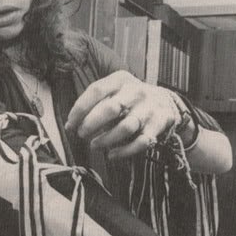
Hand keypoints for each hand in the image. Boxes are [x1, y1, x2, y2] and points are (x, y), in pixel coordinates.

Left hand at [65, 70, 180, 158]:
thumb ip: (95, 103)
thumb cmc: (129, 99)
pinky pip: (140, 142)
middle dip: (91, 124)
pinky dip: (124, 152)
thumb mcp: (115, 90)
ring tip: (94, 146)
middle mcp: (136, 92)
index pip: (96, 90)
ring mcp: (149, 109)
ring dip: (106, 140)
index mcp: (121, 79)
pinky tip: (111, 155)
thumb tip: (71, 125)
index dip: (80, 109)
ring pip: (125, 127)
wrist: (165, 102)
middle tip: (81, 134)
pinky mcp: (158, 126)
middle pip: (110, 108)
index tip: (70, 124)